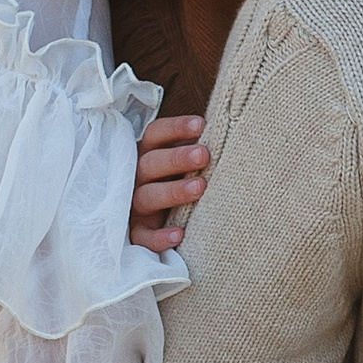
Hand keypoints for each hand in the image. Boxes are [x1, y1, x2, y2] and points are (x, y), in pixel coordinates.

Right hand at [131, 115, 207, 250]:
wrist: (159, 221)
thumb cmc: (179, 181)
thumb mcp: (184, 163)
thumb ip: (197, 149)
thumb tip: (227, 132)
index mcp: (148, 154)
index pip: (155, 134)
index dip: (175, 128)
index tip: (201, 125)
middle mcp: (137, 177)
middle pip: (150, 164)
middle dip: (177, 158)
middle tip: (204, 155)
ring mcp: (134, 206)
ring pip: (146, 197)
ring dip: (172, 191)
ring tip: (200, 187)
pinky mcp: (137, 232)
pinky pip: (143, 236)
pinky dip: (158, 237)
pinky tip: (179, 234)